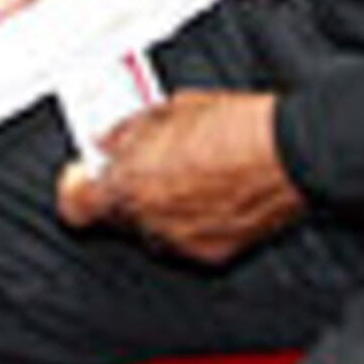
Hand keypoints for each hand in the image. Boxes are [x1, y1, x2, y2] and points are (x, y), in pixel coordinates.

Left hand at [54, 90, 301, 263]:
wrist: (289, 152)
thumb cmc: (237, 126)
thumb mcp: (170, 109)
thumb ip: (128, 131)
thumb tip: (109, 140)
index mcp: (130, 184)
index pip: (75, 206)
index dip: (75, 187)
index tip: (82, 172)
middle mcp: (149, 221)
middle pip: (115, 214)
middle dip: (124, 188)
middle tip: (143, 162)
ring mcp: (180, 241)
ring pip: (150, 227)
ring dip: (156, 204)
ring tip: (185, 172)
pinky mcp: (211, 253)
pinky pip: (184, 237)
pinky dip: (188, 218)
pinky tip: (208, 190)